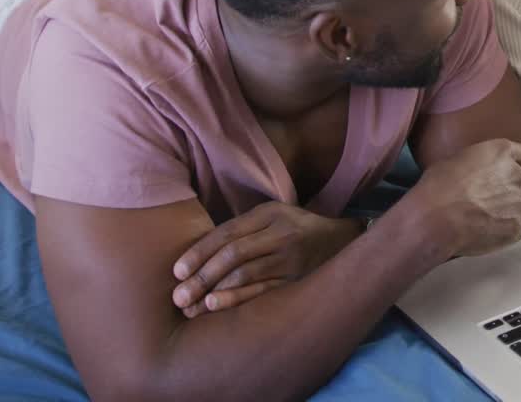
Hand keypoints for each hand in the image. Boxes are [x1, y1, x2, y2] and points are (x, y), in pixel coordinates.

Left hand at [170, 201, 358, 316]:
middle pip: (233, 254)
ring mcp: (292, 257)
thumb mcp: (272, 218)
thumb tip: (197, 255)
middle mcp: (281, 233)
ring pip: (246, 274)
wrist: (343, 241)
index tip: (176, 272)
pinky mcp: (299, 279)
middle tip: (178, 297)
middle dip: (201, 277)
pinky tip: (217, 306)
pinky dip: (237, 299)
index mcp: (269, 213)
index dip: (198, 253)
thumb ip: (242, 230)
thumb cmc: (296, 230)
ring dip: (214, 292)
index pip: (226, 233)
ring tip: (192, 308)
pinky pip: (263, 291)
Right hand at [402, 139, 520, 257]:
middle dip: (517, 192)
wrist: (435, 219)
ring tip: (487, 220)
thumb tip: (478, 172)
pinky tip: (484, 233)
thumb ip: (479, 164)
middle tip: (497, 201)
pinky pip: (515, 230)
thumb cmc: (437, 187)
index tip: (517, 172)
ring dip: (512, 213)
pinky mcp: (515, 229)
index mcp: (501, 152)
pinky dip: (503, 233)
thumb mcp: (456, 160)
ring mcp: (519, 203)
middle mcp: (516, 175)